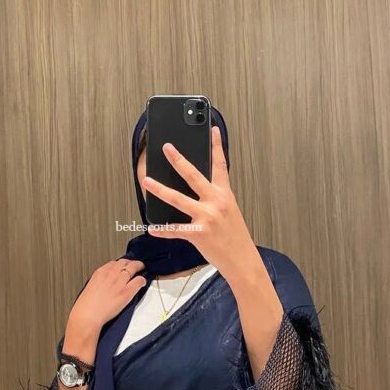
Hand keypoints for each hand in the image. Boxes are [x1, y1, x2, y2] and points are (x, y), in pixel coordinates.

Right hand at [66, 258, 145, 340]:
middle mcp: (111, 274)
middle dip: (131, 263)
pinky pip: (139, 280)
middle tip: (135, 265)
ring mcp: (119, 282)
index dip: (120, 264)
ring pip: (133, 267)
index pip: (114, 262)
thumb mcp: (91, 286)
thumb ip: (101, 281)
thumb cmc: (86, 305)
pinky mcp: (126, 292)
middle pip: (124, 262)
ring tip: (141, 269)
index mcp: (100, 272)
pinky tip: (142, 282)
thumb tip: (107, 282)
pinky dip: (142, 280)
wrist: (88, 315)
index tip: (123, 267)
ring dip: (139, 267)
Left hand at [142, 126, 257, 283]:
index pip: (220, 165)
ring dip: (160, 189)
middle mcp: (216, 202)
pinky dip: (163, 230)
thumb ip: (215, 198)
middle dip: (178, 160)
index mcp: (225, 194)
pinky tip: (153, 228)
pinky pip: (176, 229)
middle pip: (193, 176)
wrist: (242, 260)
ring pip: (178, 199)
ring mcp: (207, 217)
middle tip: (167, 148)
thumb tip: (198, 189)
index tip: (212, 130)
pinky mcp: (198, 233)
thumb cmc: (235, 236)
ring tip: (147, 182)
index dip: (217, 145)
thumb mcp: (230, 211)